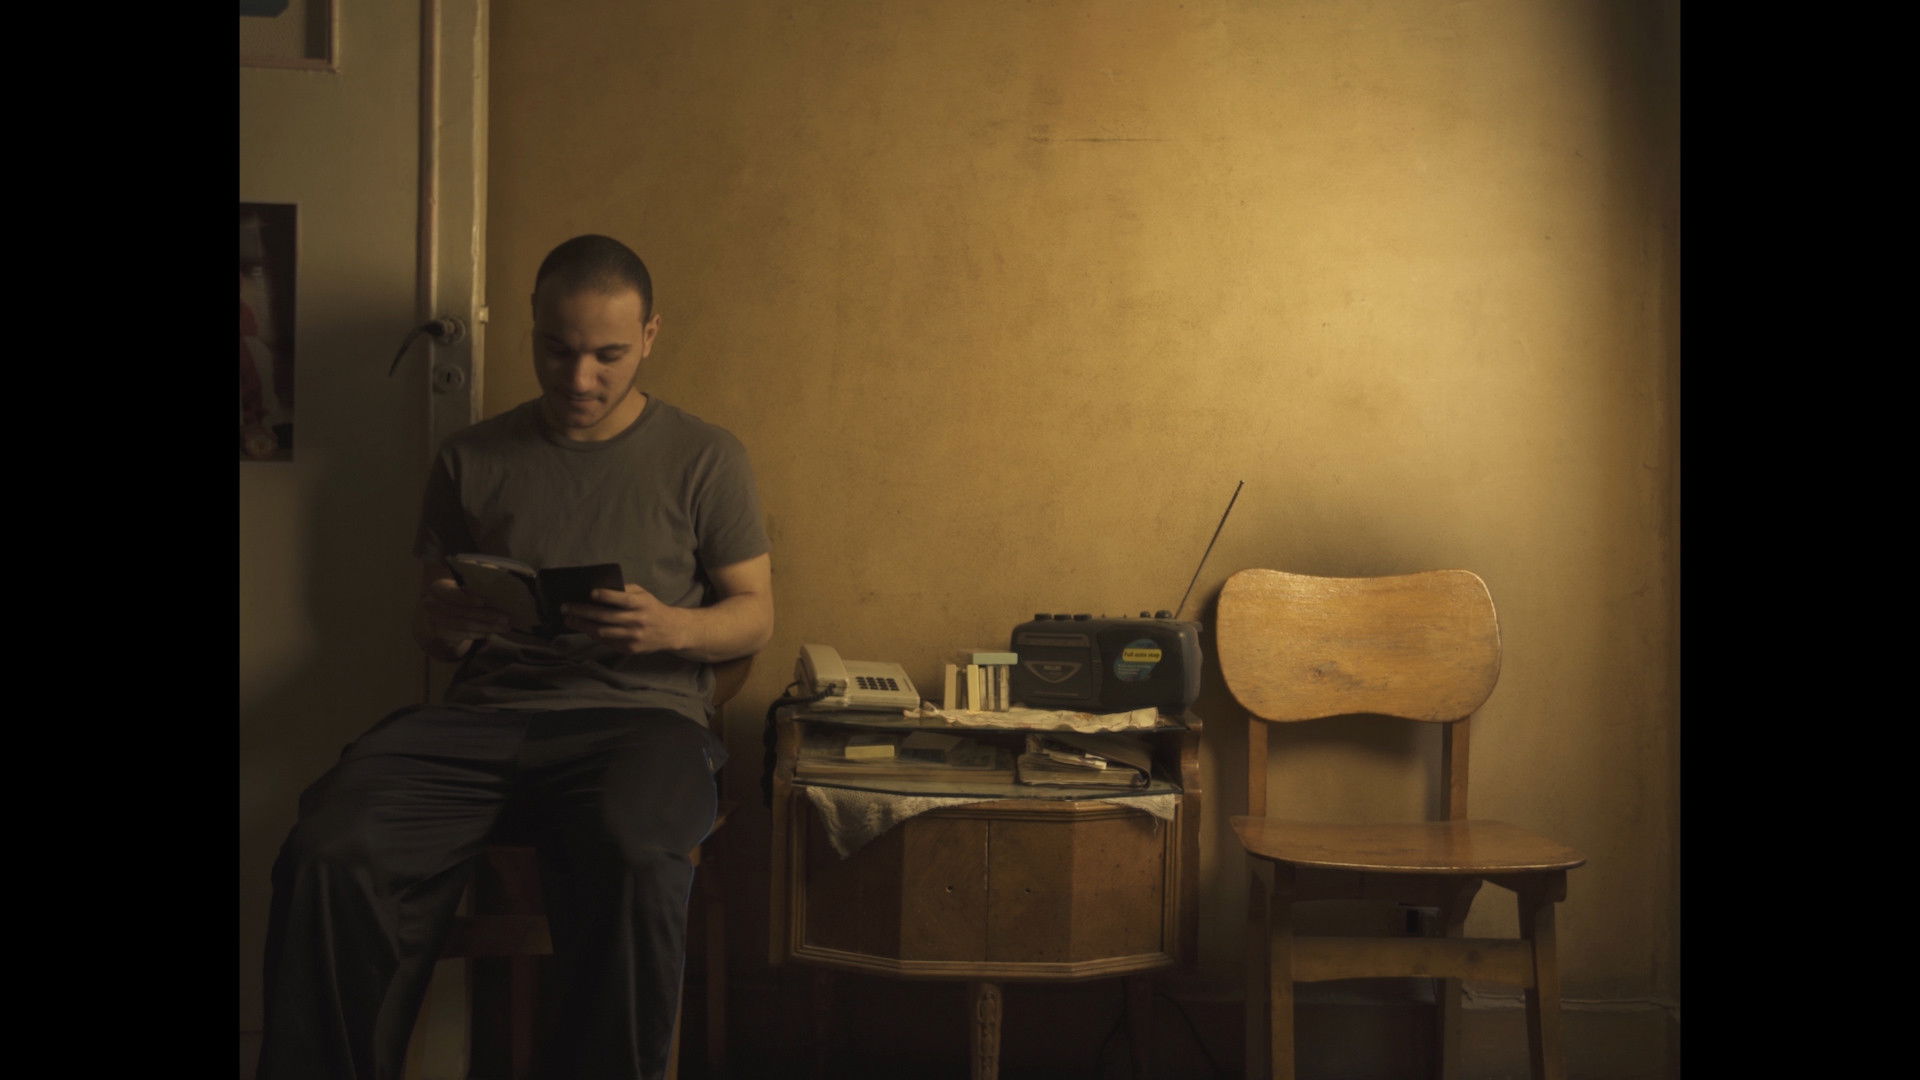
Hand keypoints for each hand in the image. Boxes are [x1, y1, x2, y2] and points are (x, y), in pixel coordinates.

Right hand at [417, 577, 510, 657]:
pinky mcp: (440, 633)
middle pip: (462, 612)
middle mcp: (433, 604)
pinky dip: (477, 634)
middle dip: (486, 615)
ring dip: (486, 627)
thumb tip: (494, 570)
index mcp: (438, 588)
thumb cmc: (457, 592)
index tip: (483, 602)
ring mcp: (435, 620)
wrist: (439, 610)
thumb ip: (475, 577)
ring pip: (464, 625)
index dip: (467, 599)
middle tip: (505, 618)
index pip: (452, 594)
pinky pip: (461, 635)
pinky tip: (490, 633)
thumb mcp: (462, 582)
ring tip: (503, 627)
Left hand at [562, 584, 688, 654]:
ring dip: (582, 625)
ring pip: (602, 632)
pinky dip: (593, 634)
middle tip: (566, 607)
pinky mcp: (630, 648)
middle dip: (582, 612)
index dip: (604, 596)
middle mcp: (637, 621)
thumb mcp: (643, 594)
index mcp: (641, 604)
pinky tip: (584, 628)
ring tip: (569, 619)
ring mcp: (633, 637)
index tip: (589, 593)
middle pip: (605, 617)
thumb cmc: (652, 608)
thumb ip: (624, 590)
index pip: (621, 599)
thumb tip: (598, 588)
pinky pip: (607, 642)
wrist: (671, 631)